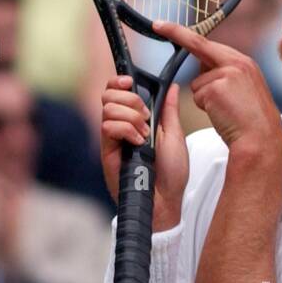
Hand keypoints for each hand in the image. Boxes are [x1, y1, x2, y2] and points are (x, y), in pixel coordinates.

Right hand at [100, 76, 188, 226]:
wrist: (166, 200)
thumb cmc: (172, 174)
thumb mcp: (175, 135)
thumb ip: (168, 110)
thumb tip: (171, 87)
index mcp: (137, 120)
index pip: (117, 92)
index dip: (119, 82)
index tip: (131, 82)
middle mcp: (121, 127)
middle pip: (109, 95)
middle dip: (131, 101)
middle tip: (146, 119)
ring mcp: (113, 139)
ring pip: (108, 109)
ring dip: (131, 118)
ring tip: (144, 137)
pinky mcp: (107, 152)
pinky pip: (108, 127)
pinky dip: (126, 130)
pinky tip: (137, 144)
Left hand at [153, 22, 281, 166]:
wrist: (262, 139)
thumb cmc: (252, 122)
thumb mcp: (244, 90)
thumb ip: (226, 75)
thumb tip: (203, 70)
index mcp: (244, 63)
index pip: (209, 43)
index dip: (184, 33)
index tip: (163, 24)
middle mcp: (237, 63)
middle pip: (198, 46)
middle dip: (176, 34)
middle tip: (157, 25)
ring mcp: (227, 74)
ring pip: (197, 83)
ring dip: (205, 99)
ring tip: (226, 110)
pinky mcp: (216, 88)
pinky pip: (198, 96)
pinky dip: (206, 108)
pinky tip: (223, 114)